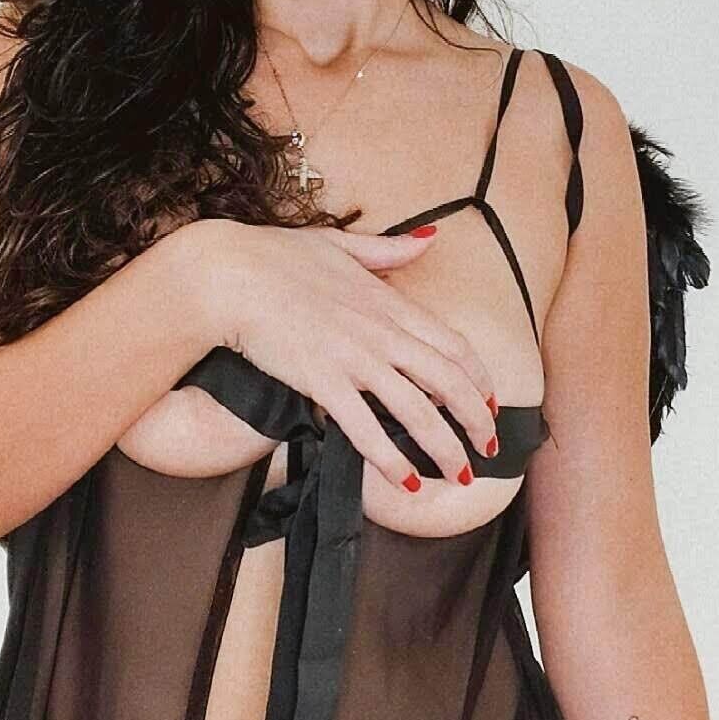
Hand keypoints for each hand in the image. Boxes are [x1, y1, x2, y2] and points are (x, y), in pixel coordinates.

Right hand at [194, 220, 498, 491]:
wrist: (227, 276)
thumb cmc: (274, 257)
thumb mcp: (339, 243)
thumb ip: (389, 249)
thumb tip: (429, 237)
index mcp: (388, 302)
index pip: (453, 345)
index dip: (479, 379)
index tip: (490, 402)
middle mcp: (381, 333)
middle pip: (449, 382)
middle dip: (477, 421)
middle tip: (488, 449)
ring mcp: (354, 360)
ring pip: (417, 411)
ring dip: (445, 448)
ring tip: (459, 476)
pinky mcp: (322, 383)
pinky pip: (366, 429)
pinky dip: (391, 459)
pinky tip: (407, 482)